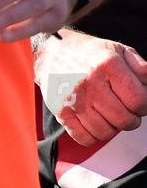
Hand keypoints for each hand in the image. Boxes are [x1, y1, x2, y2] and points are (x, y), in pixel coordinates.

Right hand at [36, 31, 146, 145]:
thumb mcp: (118, 50)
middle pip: (123, 119)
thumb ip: (141, 67)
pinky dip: (93, 137)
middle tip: (125, 112)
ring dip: (112, 128)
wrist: (50, 51)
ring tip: (109, 116)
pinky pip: (84, 137)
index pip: (138, 101)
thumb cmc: (88, 53)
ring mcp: (73, 98)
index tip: (138, 104)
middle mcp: (90, 82)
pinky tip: (94, 124)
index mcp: (108, 65)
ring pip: (105, 132)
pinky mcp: (60, 110)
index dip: (143, 107)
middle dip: (130, 120)